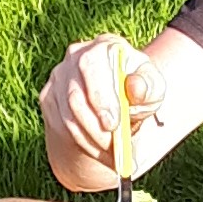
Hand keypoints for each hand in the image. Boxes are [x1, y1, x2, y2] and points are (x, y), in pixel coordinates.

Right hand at [41, 37, 161, 191]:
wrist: (117, 105)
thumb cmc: (137, 94)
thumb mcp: (153, 90)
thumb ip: (149, 87)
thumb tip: (135, 88)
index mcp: (105, 46)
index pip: (93, 65)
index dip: (100, 96)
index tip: (113, 124)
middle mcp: (77, 56)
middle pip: (75, 94)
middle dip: (94, 126)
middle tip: (112, 147)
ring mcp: (59, 76)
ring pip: (68, 115)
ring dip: (90, 140)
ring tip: (112, 155)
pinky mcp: (49, 97)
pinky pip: (61, 126)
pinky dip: (83, 144)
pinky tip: (100, 152)